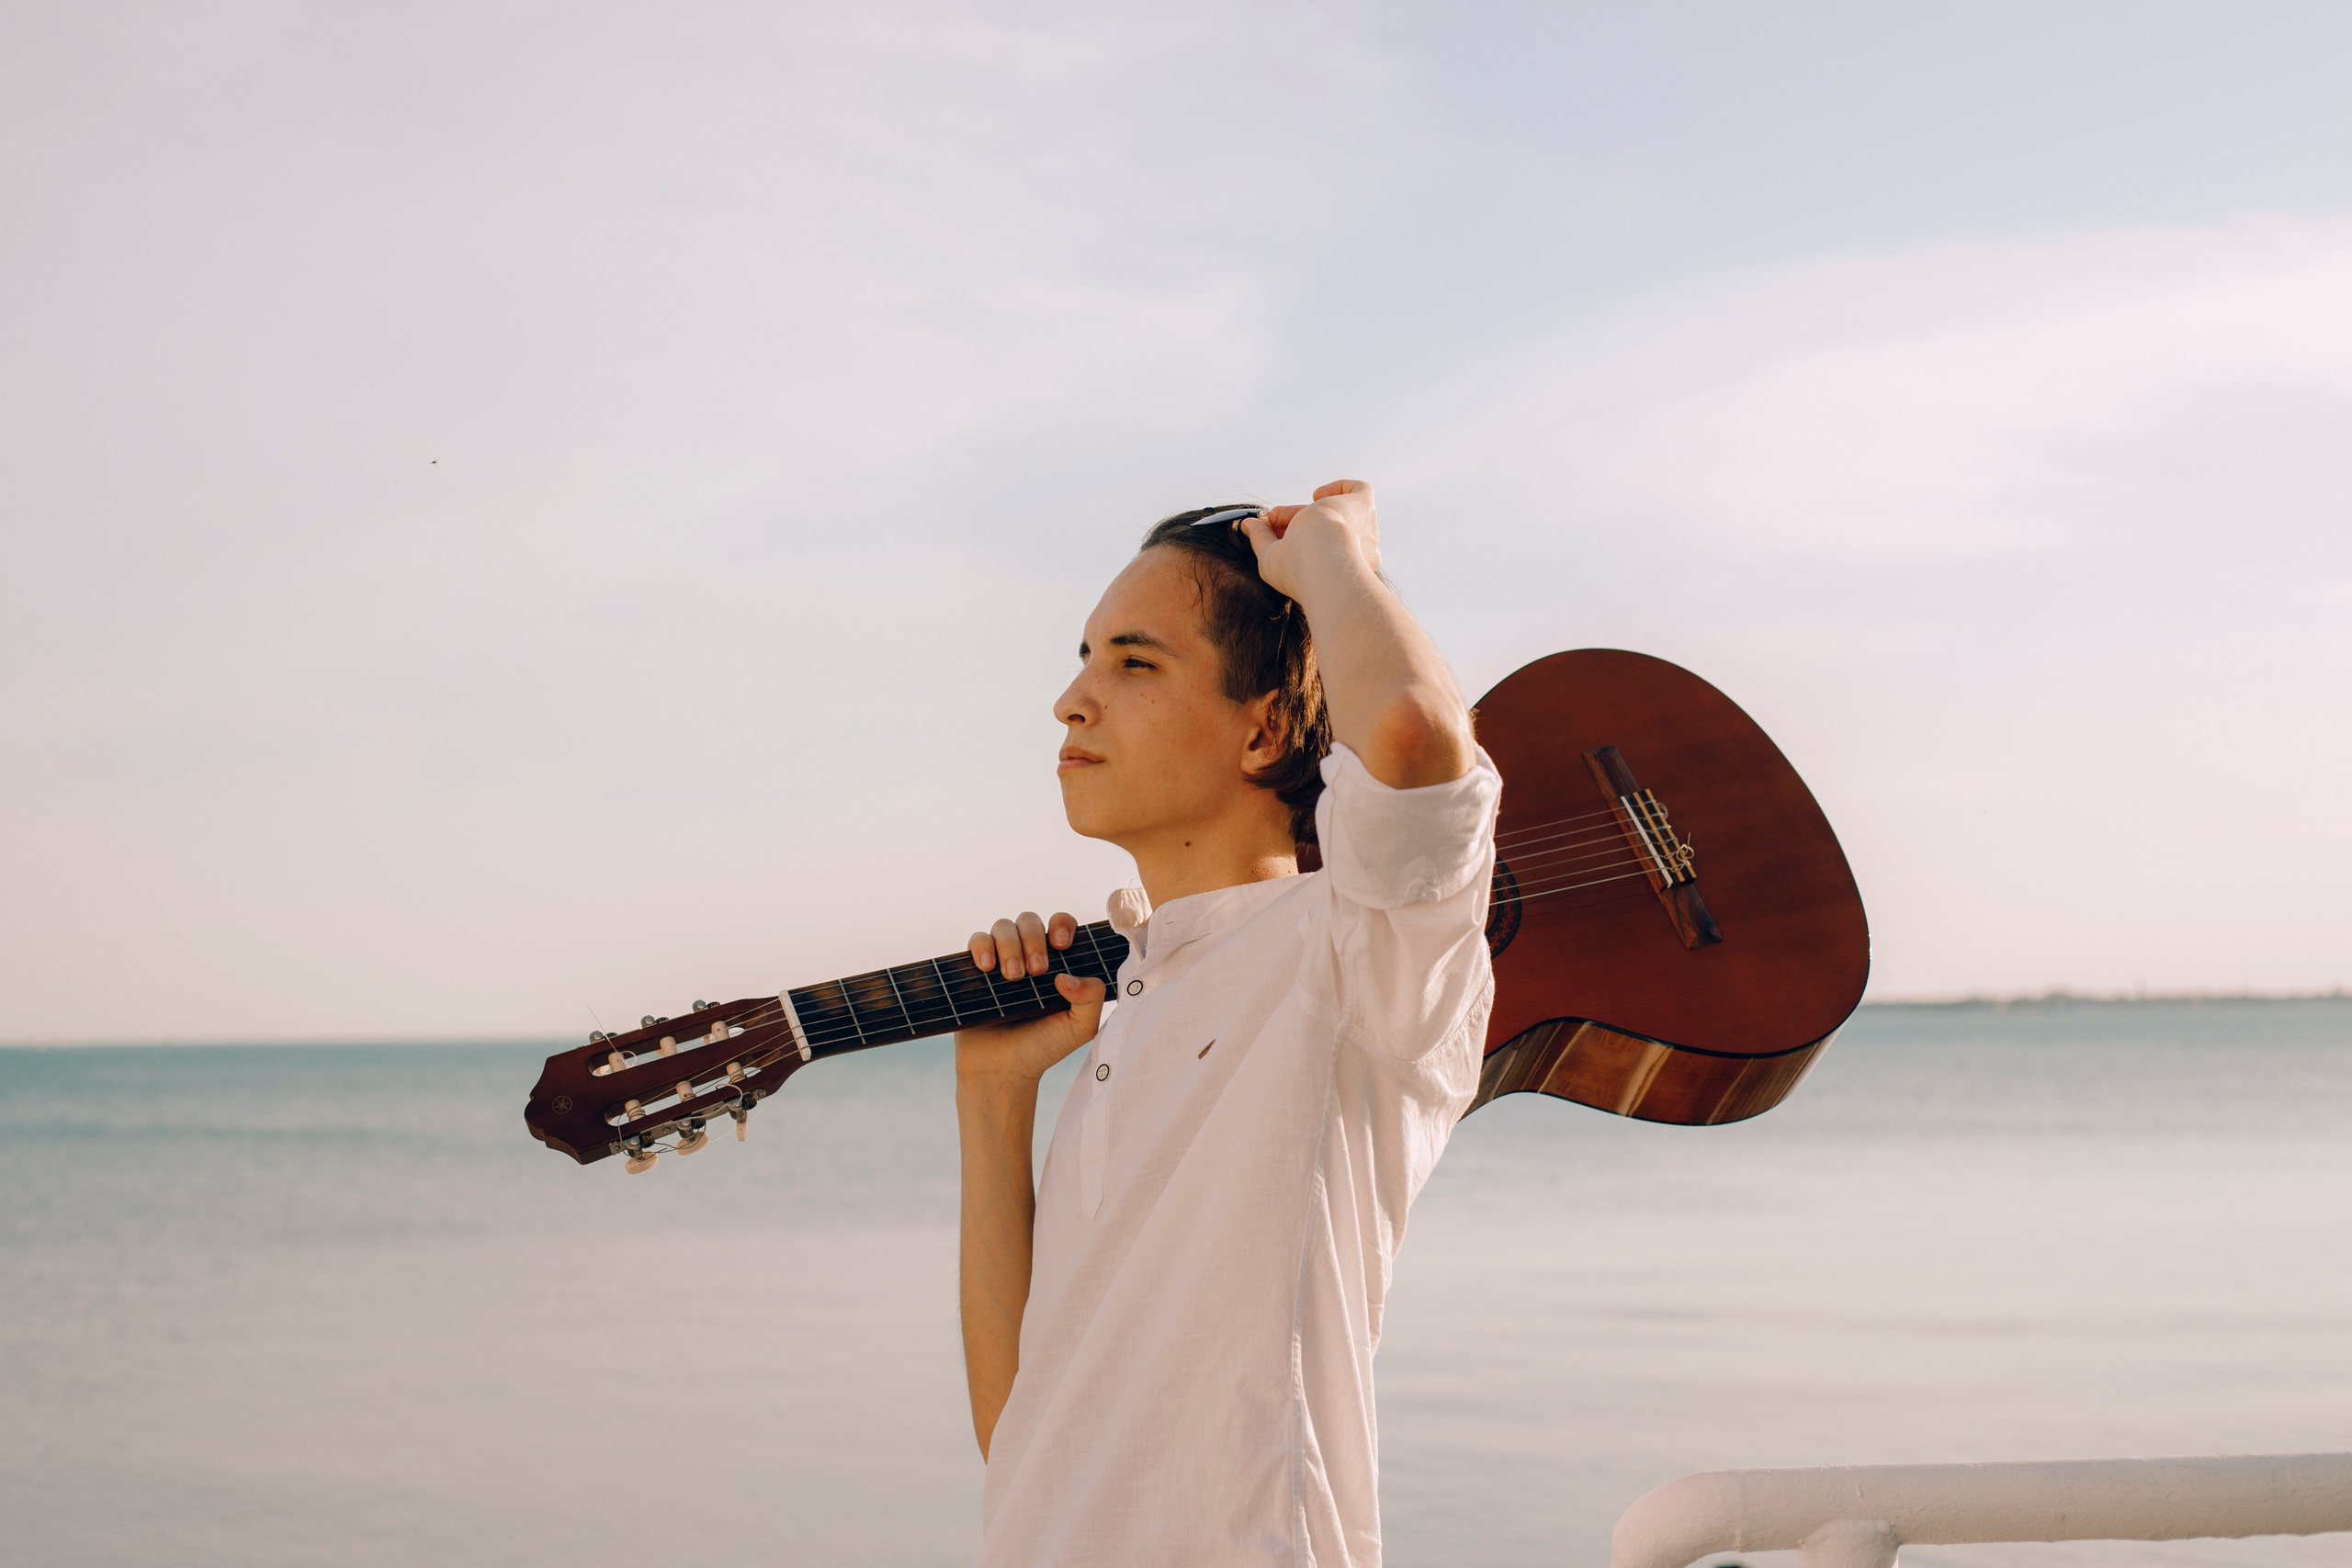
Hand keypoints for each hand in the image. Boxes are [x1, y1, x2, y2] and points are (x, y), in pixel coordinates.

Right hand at [956, 910, 1104, 1084]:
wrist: (1002, 1069)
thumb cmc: (1043, 1047)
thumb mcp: (1079, 1027)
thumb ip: (1091, 998)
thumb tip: (1068, 975)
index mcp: (1056, 962)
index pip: (1061, 924)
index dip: (1061, 925)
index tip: (1062, 945)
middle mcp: (1028, 955)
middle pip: (1030, 921)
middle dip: (1033, 939)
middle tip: (1036, 971)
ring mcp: (1000, 960)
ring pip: (1002, 926)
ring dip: (1009, 945)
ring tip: (1012, 977)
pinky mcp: (975, 970)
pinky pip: (976, 940)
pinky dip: (982, 947)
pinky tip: (987, 968)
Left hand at [1237, 479, 1379, 601]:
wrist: (1322, 558)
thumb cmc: (1298, 569)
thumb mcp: (1270, 556)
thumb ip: (1260, 539)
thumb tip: (1247, 525)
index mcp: (1340, 567)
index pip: (1317, 544)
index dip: (1291, 533)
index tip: (1270, 527)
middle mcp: (1357, 551)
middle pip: (1327, 528)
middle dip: (1295, 521)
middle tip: (1273, 518)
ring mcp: (1364, 530)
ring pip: (1337, 512)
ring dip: (1308, 509)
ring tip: (1288, 513)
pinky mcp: (1365, 508)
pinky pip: (1360, 491)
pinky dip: (1338, 487)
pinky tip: (1318, 495)